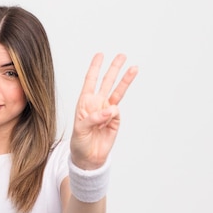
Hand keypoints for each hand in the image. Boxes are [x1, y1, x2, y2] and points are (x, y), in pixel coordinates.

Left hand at [70, 53, 137, 169]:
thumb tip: (112, 109)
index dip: (95, 68)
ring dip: (125, 80)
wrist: (88, 158)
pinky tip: (107, 121)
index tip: (100, 55)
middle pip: (107, 82)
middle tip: (122, 55)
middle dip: (114, 69)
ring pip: (117, 92)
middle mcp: (97, 104)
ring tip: (134, 68)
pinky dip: (113, 115)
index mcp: (84, 102)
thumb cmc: (79, 142)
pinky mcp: (115, 121)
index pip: (90, 81)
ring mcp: (107, 112)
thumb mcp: (80, 129)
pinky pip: (117, 113)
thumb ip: (94, 118)